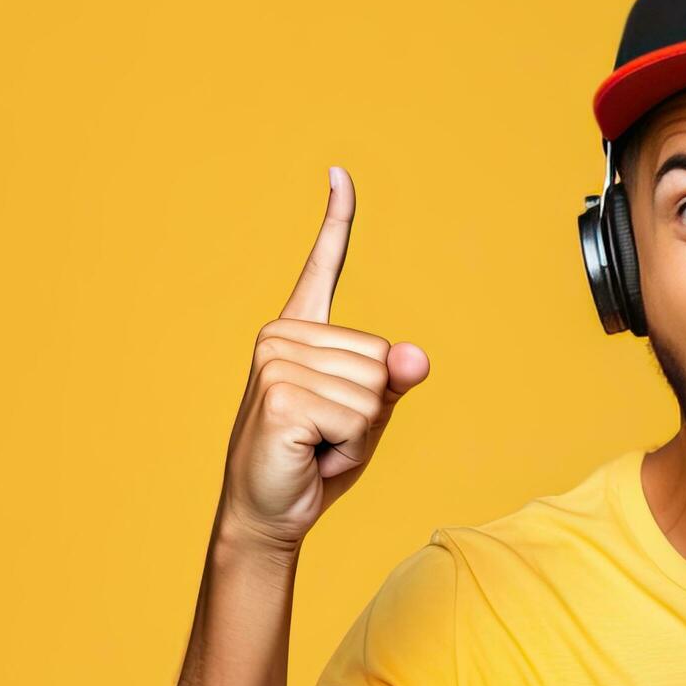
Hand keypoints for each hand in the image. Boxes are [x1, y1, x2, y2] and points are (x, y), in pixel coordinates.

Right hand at [217, 166, 430, 551]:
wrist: (269, 512)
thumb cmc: (316, 459)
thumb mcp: (366, 415)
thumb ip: (392, 381)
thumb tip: (415, 357)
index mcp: (301, 332)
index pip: (324, 266)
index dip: (337, 220)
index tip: (339, 173)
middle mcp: (283, 336)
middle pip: (381, 358)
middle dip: (369, 412)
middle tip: (328, 435)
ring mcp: (277, 362)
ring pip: (373, 391)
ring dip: (358, 433)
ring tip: (318, 444)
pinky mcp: (282, 394)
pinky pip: (359, 416)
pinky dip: (349, 447)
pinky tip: (312, 452)